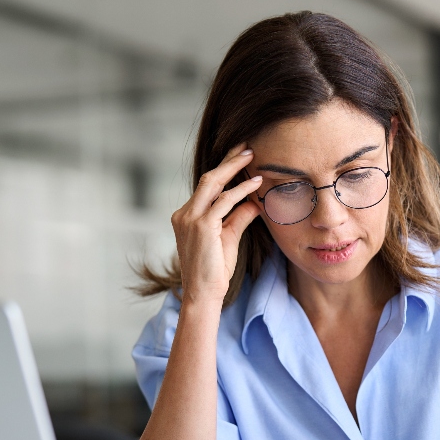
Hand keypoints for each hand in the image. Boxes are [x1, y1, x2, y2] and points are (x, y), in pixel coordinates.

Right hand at [171, 143, 263, 304]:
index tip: (240, 156)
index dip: (224, 169)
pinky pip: (224, 201)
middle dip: (228, 160)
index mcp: (186, 215)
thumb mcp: (228, 238)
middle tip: (247, 146)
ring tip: (253, 156)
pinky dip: (241, 191)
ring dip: (235, 168)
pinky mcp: (201, 226)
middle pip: (207, 178)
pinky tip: (256, 184)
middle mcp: (184, 214)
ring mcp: (190, 218)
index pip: (206, 186)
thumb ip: (238, 218)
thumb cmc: (214, 271)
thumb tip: (255, 202)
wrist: (203, 294)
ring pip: (213, 184)